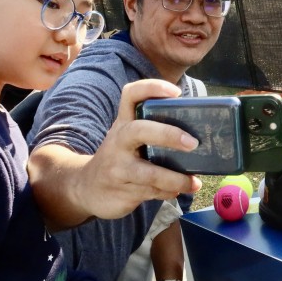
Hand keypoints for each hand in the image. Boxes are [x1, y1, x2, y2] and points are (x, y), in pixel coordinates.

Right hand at [74, 79, 201, 219]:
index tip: (176, 92)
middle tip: (193, 143)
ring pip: (150, 172)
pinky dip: (169, 192)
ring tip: (193, 182)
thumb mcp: (127, 140)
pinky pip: (151, 191)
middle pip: (139, 130)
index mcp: (123, 123)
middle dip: (168, 135)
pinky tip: (178, 191)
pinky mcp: (122, 190)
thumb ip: (151, 131)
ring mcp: (118, 167)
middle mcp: (118, 141)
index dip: (152, 88)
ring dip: (176, 179)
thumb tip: (195, 132)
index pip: (131, 95)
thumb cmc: (119, 158)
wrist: (87, 188)